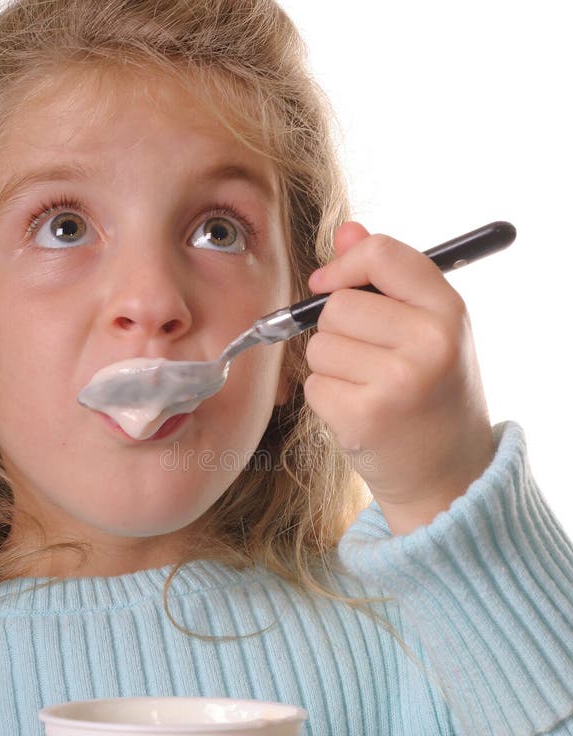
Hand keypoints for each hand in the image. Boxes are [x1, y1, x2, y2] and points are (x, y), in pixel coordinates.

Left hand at [306, 222, 494, 533]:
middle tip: (371, 362)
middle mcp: (429, 342)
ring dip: (332, 367)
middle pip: (338, 305)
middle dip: (339, 331)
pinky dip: (327, 398)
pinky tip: (359, 414)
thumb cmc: (434, 397)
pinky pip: (314, 384)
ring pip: (320, 345)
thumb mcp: (431, 331)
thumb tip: (347, 230)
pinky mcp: (363, 416)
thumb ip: (389, 279)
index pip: (382, 253)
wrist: (449, 477)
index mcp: (449, 312)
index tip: (329, 285)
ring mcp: (396, 381)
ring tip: (369, 390)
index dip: (345, 265)